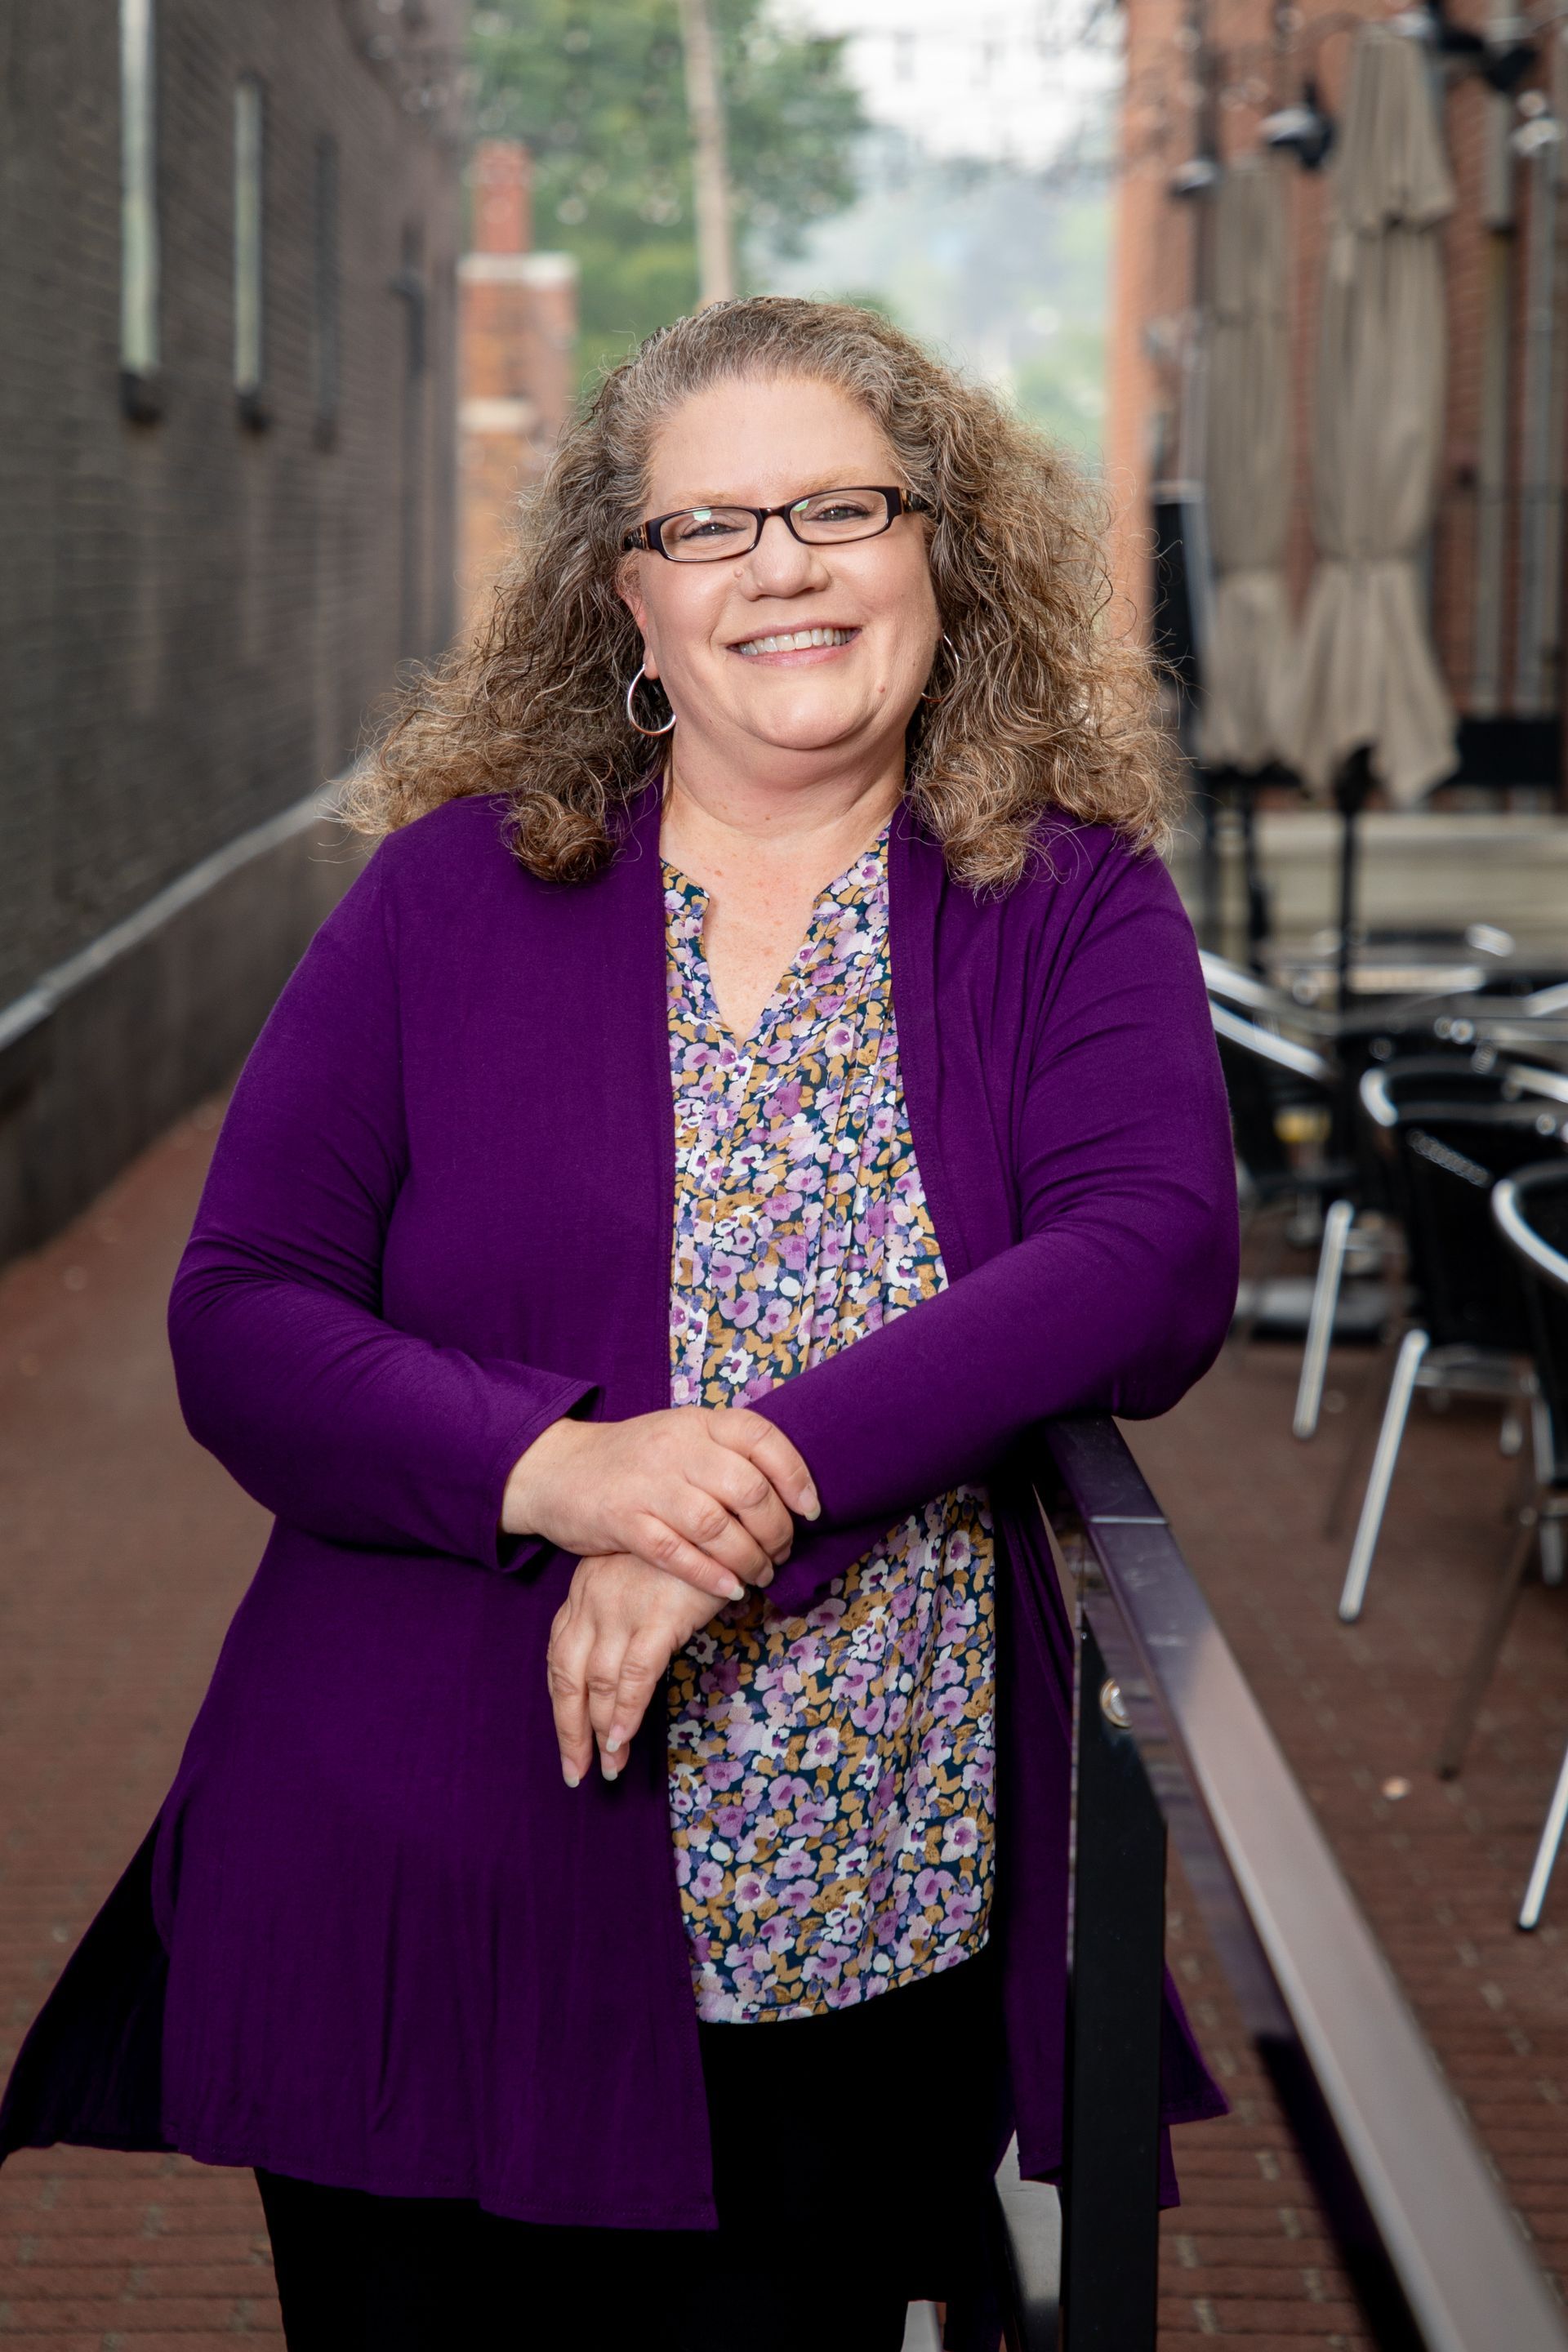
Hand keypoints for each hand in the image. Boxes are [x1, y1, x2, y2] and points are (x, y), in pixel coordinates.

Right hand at [502, 1405, 818, 1604]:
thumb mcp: (681, 1437)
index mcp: (698, 1421)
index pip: (762, 1438)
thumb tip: (791, 1488)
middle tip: (782, 1552)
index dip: (796, 1475)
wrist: (557, 1467)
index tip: (811, 1510)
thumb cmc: (634, 1459)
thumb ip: (727, 1453)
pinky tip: (729, 1588)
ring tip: (760, 1574)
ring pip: (717, 1526)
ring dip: (749, 1559)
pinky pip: (677, 1553)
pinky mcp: (623, 1520)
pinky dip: (711, 1575)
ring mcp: (649, 1483)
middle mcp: (676, 1447)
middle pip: (747, 1490)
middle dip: (777, 1530)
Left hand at [547, 1552, 718, 1785]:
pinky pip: (635, 1675)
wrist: (714, 1512)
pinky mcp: (658, 1617)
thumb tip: (628, 1654)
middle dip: (569, 1728)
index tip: (569, 1735)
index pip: (561, 1656)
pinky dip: (626, 1711)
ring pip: (597, 1682)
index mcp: (584, 1590)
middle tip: (576, 1770)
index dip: (563, 1701)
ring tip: (608, 1766)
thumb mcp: (641, 1571)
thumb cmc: (684, 1544)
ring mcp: (622, 1609)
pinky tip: (623, 1738)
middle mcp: (592, 1600)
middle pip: (567, 1676)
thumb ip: (627, 1608)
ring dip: (599, 1731)